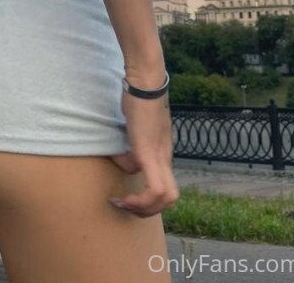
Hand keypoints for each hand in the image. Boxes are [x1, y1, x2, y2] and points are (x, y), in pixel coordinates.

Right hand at [108, 87, 178, 216]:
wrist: (146, 82)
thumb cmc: (140, 97)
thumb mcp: (138, 124)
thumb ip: (135, 138)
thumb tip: (123, 152)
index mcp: (163, 152)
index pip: (165, 185)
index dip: (146, 195)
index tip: (125, 190)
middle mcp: (165, 157)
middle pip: (170, 198)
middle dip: (147, 210)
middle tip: (126, 205)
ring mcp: (160, 156)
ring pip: (167, 198)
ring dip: (144, 209)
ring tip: (123, 203)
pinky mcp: (149, 153)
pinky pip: (154, 189)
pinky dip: (140, 200)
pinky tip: (123, 195)